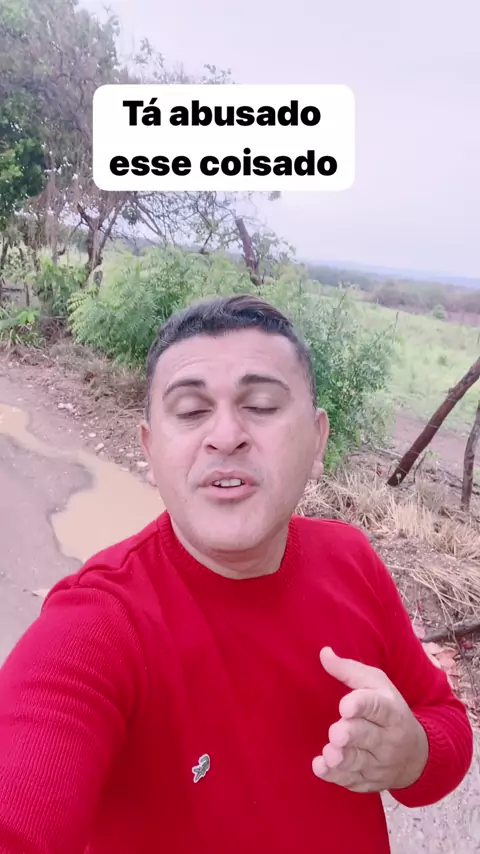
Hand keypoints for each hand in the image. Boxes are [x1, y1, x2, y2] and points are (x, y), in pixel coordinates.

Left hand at [312, 647, 428, 793]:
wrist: (417, 755)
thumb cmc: (389, 711)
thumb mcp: (377, 685)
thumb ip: (349, 671)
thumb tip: (324, 653)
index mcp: (391, 711)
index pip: (378, 707)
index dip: (362, 705)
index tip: (345, 705)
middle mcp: (388, 739)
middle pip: (369, 736)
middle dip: (352, 734)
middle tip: (336, 733)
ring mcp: (380, 764)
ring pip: (360, 762)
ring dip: (343, 759)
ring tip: (330, 754)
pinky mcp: (369, 781)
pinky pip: (352, 781)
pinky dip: (336, 777)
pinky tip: (321, 767)